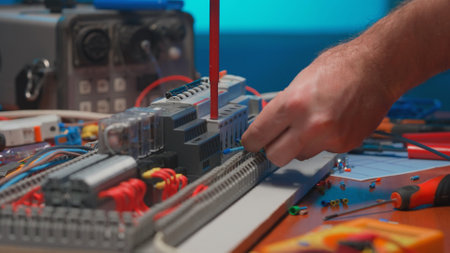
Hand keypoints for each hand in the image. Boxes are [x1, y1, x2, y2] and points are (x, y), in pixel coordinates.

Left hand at [241, 43, 399, 166]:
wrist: (378, 68)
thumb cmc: (340, 67)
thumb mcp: (299, 81)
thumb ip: (283, 107)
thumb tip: (269, 127)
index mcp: (293, 104)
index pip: (258, 135)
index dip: (251, 141)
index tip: (251, 143)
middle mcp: (311, 125)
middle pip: (276, 157)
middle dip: (273, 150)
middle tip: (276, 141)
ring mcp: (330, 138)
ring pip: (301, 155)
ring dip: (300, 145)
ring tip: (313, 123)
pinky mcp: (345, 145)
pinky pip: (323, 151)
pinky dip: (323, 141)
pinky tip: (332, 122)